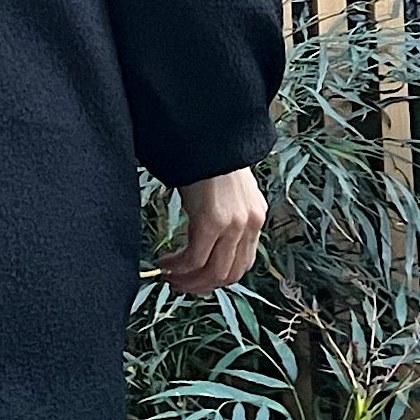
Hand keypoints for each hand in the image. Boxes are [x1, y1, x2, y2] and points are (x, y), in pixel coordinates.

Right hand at [158, 168, 266, 295]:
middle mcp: (250, 224)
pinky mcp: (212, 221)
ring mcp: (233, 224)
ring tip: (169, 278)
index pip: (242, 263)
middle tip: (179, 285)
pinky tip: (165, 263)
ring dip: (189, 281)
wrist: (205, 132)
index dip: (217, 278)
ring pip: (213, 272)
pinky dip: (178, 267)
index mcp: (255, 217)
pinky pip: (195, 258)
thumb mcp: (225, 190)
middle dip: (201, 286)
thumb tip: (204, 238)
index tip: (196, 280)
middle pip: (229, 274)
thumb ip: (223, 215)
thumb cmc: (207, 157)